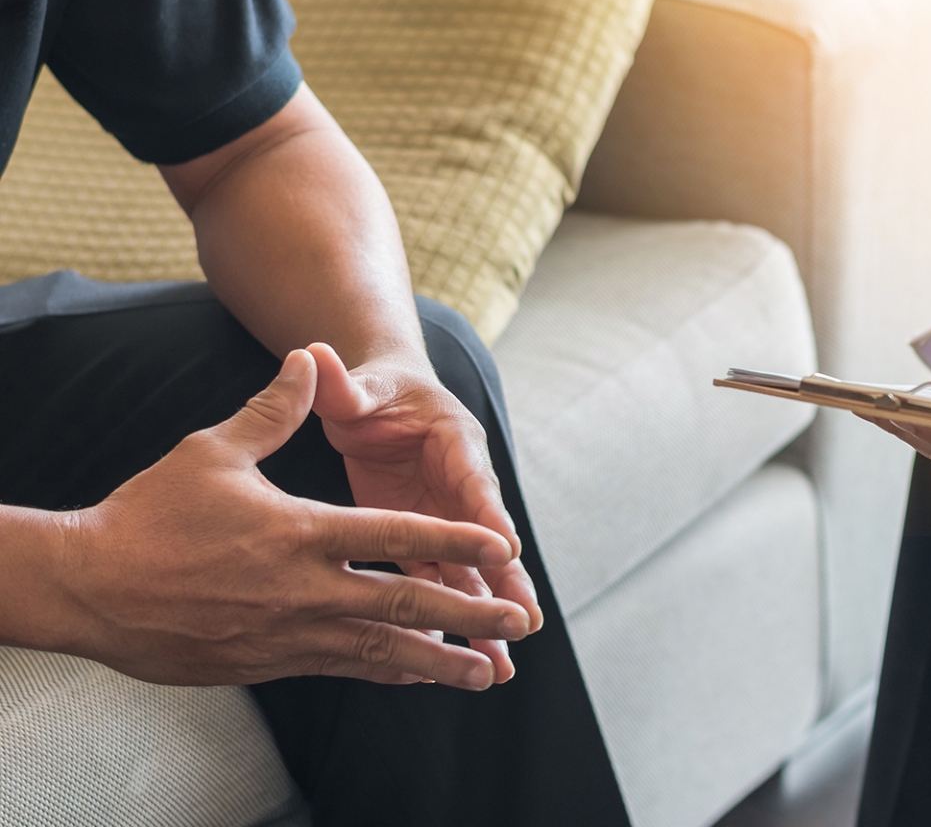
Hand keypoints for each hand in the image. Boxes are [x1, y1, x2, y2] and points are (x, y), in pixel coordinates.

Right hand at [44, 350, 531, 687]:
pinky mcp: (269, 661)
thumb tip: (307, 358)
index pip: (399, 536)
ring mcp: (289, 632)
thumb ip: (276, 409)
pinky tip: (415, 675)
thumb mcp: (215, 450)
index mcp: (303, 533)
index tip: (504, 550)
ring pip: (383, 651)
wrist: (90, 586)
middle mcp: (307, 589)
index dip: (457, 541)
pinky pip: (345, 668)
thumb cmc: (151, 514)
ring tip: (486, 674)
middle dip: (471, 613)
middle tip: (519, 622)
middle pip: (407, 603)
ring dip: (441, 662)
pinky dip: (388, 671)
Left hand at [307, 344, 540, 684]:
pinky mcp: (423, 541)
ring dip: (485, 616)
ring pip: (471, 573)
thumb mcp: (360, 386)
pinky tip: (459, 660)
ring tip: (502, 666)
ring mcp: (445, 518)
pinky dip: (453, 620)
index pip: (475, 482)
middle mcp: (461, 485)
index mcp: (454, 442)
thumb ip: (343, 383)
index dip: (488, 516)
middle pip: (488, 539)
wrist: (378, 399)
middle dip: (506, 583)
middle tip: (524, 624)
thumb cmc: (372, 389)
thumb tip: (314, 355)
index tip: (505, 551)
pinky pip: (442, 584)